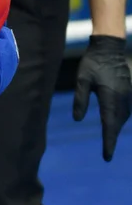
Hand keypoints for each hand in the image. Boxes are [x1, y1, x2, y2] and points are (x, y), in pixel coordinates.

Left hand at [73, 35, 131, 160]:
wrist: (108, 48)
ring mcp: (127, 94)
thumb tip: (77, 119)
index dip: (108, 142)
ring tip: (109, 140)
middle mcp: (122, 98)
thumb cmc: (92, 62)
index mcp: (110, 96)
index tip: (107, 156)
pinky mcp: (127, 90)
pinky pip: (125, 110)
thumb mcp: (82, 79)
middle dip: (112, 138)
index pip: (109, 124)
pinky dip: (120, 118)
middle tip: (107, 153)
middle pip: (117, 123)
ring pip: (123, 117)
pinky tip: (114, 121)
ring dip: (116, 128)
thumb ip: (80, 99)